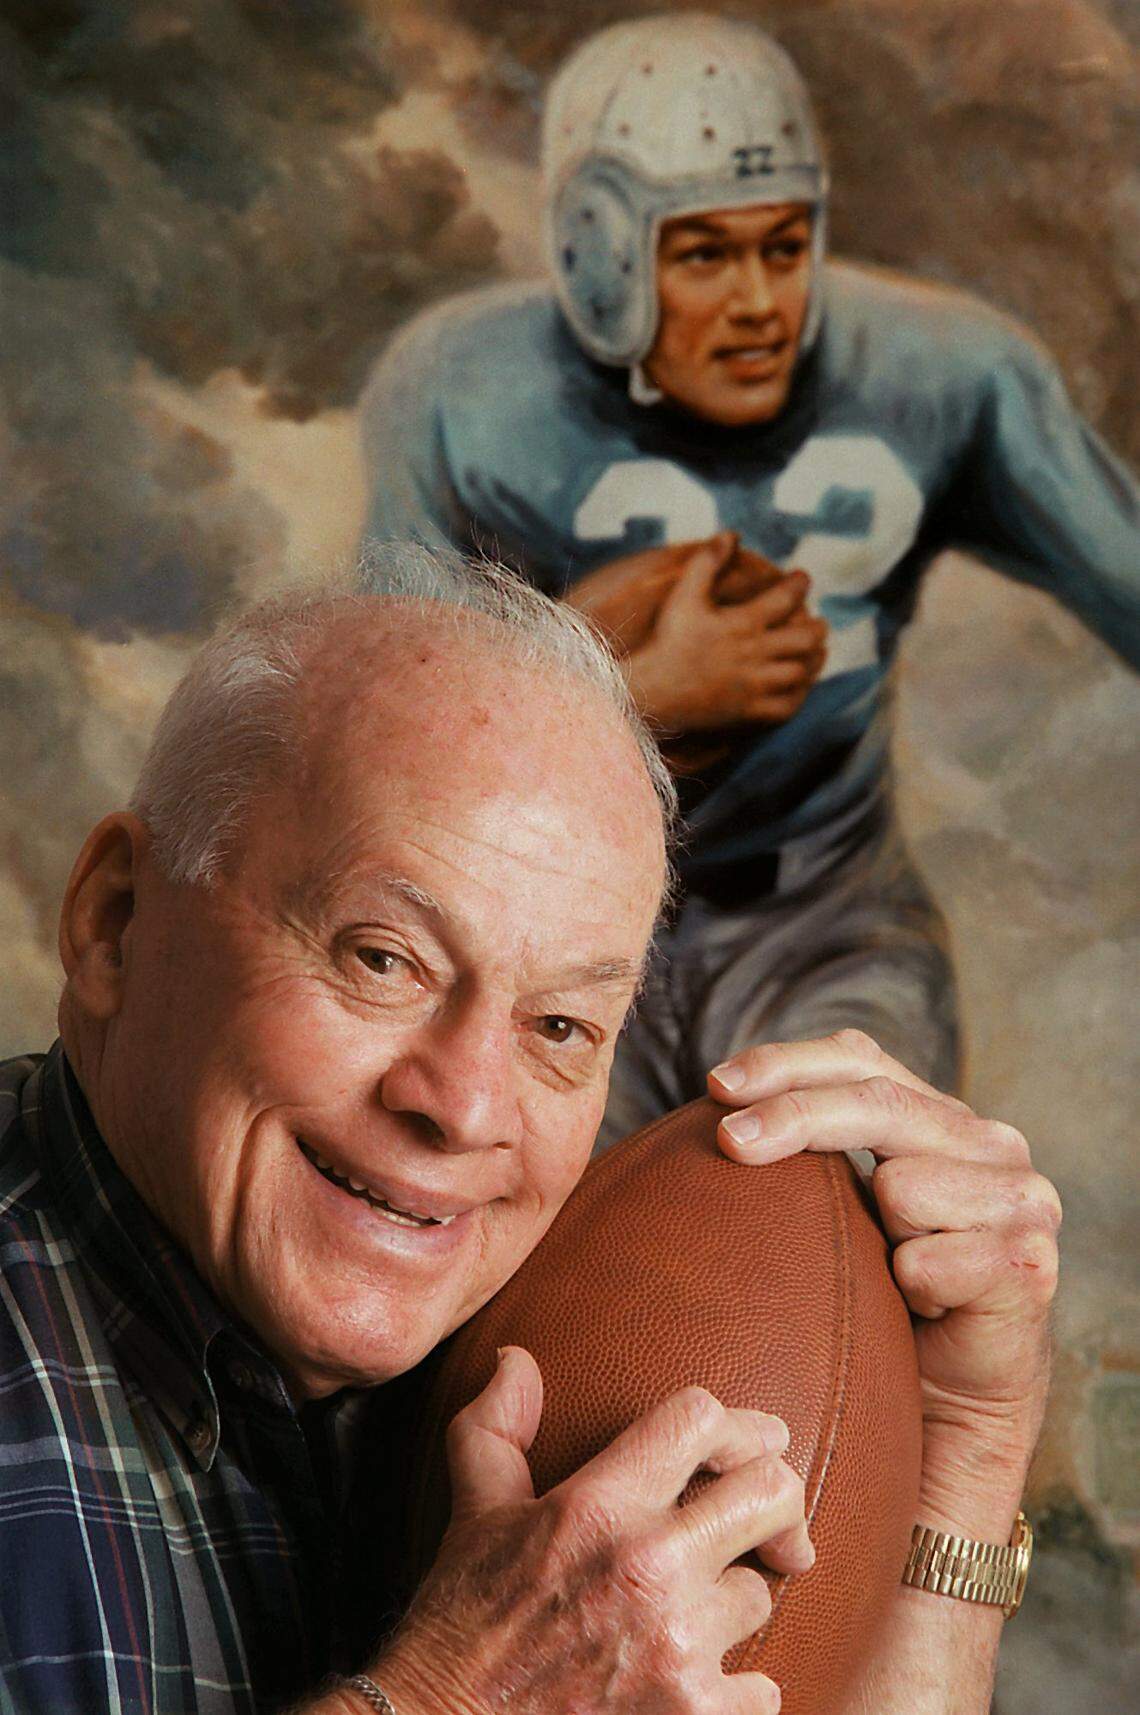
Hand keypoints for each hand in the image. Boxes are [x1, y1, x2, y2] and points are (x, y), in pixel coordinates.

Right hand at [372, 1347, 811, 1714]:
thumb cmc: (460, 1623)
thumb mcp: (474, 1511)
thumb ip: (498, 1424)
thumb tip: (517, 1361)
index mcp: (597, 1504)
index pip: (701, 1419)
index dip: (737, 1426)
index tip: (753, 1447)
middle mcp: (647, 1565)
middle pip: (771, 1492)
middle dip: (777, 1502)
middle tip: (771, 1527)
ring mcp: (677, 1645)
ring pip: (759, 1594)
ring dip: (732, 1604)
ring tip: (688, 1616)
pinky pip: (762, 1689)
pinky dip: (737, 1692)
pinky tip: (694, 1683)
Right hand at [618, 534, 826, 731]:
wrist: (652, 690)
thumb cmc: (667, 641)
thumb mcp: (683, 596)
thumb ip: (706, 563)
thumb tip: (730, 534)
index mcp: (743, 623)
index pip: (785, 598)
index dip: (799, 584)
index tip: (802, 578)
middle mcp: (755, 654)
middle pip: (805, 640)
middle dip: (817, 629)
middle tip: (818, 624)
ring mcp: (754, 685)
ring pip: (800, 673)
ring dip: (813, 661)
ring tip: (817, 653)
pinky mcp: (748, 711)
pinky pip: (786, 707)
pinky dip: (798, 697)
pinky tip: (799, 688)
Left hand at [706, 1031, 1060, 1540]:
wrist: (946, 1404)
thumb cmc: (880, 1299)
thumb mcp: (839, 1206)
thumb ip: (810, 1145)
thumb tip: (717, 1104)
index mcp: (940, 1115)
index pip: (859, 1058)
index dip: (786, 1062)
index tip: (717, 1085)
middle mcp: (991, 1143)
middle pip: (877, 1101)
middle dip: (794, 1115)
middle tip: (729, 1142)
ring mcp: (1022, 1199)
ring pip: (903, 1183)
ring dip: (872, 1232)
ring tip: (884, 1272)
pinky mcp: (1028, 1263)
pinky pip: (929, 1260)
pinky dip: (907, 1287)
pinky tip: (918, 1311)